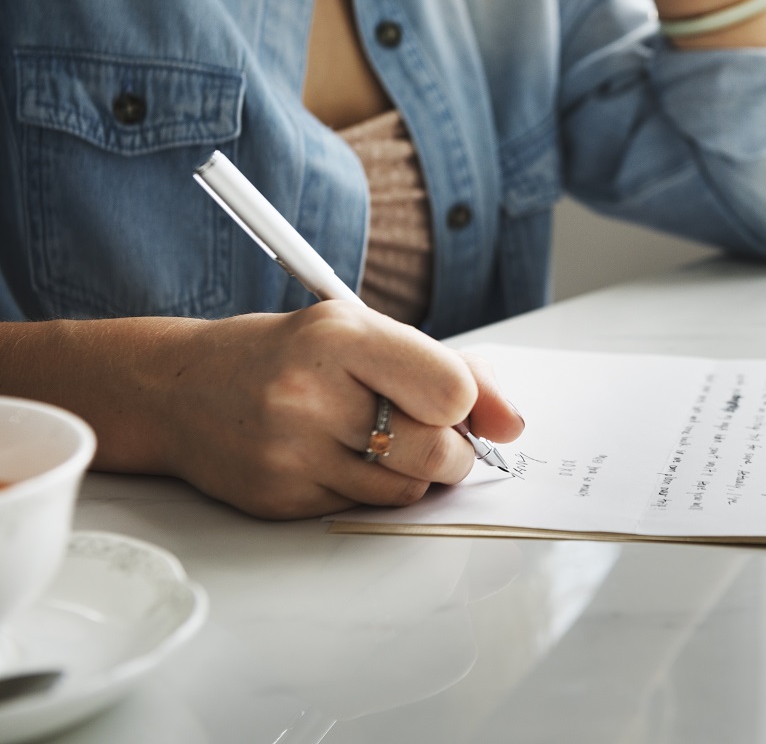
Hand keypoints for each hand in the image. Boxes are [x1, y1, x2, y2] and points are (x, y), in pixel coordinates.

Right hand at [157, 302, 523, 518]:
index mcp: (339, 336)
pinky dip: (368, 489)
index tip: (456, 402)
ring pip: (406, 491)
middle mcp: (309, 393)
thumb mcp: (361, 332)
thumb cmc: (286, 354)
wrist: (178, 389)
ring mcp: (289, 452)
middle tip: (436, 436)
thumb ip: (447, 367)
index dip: (466, 404)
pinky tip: (337, 457)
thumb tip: (512, 423)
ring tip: (379, 440)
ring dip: (413, 474)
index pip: (449, 389)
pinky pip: (362, 508)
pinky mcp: (277, 499)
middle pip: (435, 451)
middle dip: (453, 451)